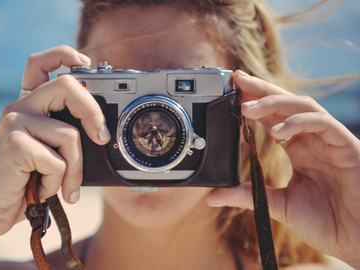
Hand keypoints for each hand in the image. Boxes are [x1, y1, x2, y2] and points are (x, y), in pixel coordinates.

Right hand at [0, 45, 110, 241]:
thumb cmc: (20, 184)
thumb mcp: (44, 154)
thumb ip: (62, 137)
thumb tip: (101, 133)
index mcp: (26, 107)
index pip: (39, 64)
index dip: (64, 55)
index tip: (85, 63)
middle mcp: (18, 108)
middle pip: (66, 85)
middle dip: (93, 111)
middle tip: (102, 138)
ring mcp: (14, 124)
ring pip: (70, 135)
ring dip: (74, 169)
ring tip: (62, 186)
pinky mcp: (15, 144)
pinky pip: (57, 161)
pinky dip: (56, 183)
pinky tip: (40, 190)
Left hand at [207, 70, 359, 266]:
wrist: (357, 239)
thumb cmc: (327, 223)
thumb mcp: (278, 206)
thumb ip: (247, 196)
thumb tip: (212, 196)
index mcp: (298, 150)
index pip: (273, 117)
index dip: (254, 103)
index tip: (230, 92)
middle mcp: (312, 140)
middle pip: (285, 105)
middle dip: (260, 90)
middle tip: (236, 79)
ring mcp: (329, 141)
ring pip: (303, 106)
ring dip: (274, 102)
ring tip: (247, 106)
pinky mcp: (346, 146)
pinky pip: (323, 123)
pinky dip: (299, 122)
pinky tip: (277, 131)